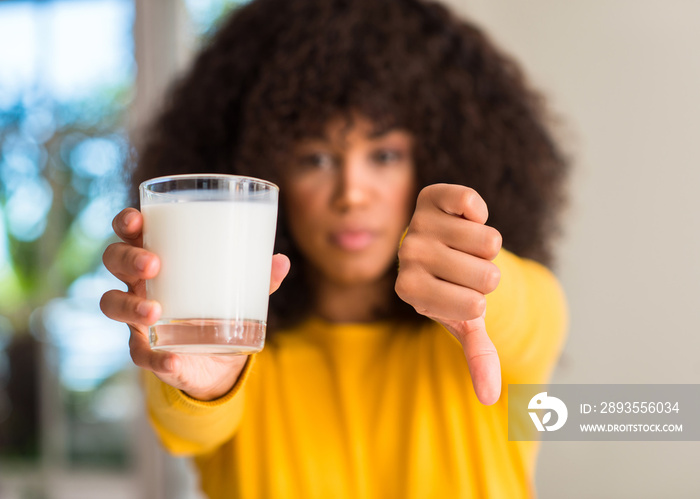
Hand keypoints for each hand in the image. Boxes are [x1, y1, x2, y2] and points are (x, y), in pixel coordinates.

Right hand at [100, 208, 290, 400]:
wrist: (218, 361)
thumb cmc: (219, 308)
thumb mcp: (240, 290)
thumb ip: (259, 277)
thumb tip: (282, 261)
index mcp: (158, 259)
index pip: (130, 233)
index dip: (125, 223)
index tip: (136, 220)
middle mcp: (139, 284)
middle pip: (114, 262)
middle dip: (127, 259)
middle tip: (153, 264)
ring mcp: (137, 319)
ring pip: (113, 304)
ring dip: (130, 306)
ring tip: (155, 311)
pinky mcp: (148, 352)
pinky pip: (142, 355)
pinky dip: (157, 358)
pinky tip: (172, 359)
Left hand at [395, 184, 501, 404]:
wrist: (435, 248)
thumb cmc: (451, 289)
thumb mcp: (463, 322)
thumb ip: (477, 356)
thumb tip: (491, 398)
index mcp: (410, 291)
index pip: (475, 304)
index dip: (480, 299)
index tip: (460, 293)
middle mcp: (407, 256)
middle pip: (487, 273)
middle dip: (487, 273)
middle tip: (464, 268)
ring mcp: (417, 224)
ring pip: (488, 239)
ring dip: (486, 246)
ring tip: (463, 246)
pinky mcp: (431, 196)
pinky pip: (471, 201)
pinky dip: (478, 211)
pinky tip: (463, 218)